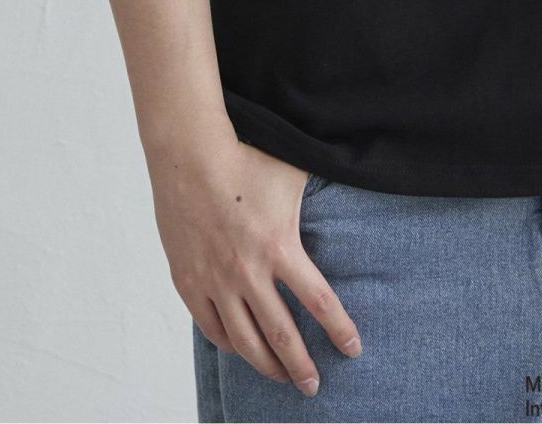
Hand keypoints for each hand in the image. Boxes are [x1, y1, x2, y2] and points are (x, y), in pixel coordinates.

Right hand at [148, 133, 362, 394]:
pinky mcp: (188, 282)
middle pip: (282, 335)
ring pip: (245, 341)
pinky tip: (242, 350)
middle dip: (302, 366)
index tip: (352, 349)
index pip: (319, 301)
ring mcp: (215, 280)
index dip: (339, 329)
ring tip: (281, 377)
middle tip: (314, 386)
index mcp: (280, 246)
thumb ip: (317, 200)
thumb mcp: (293, 177)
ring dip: (267, 366)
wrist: (189, 155)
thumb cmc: (246, 158)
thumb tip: (349, 200)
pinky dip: (230, 345)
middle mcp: (248, 272)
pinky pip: (212, 327)